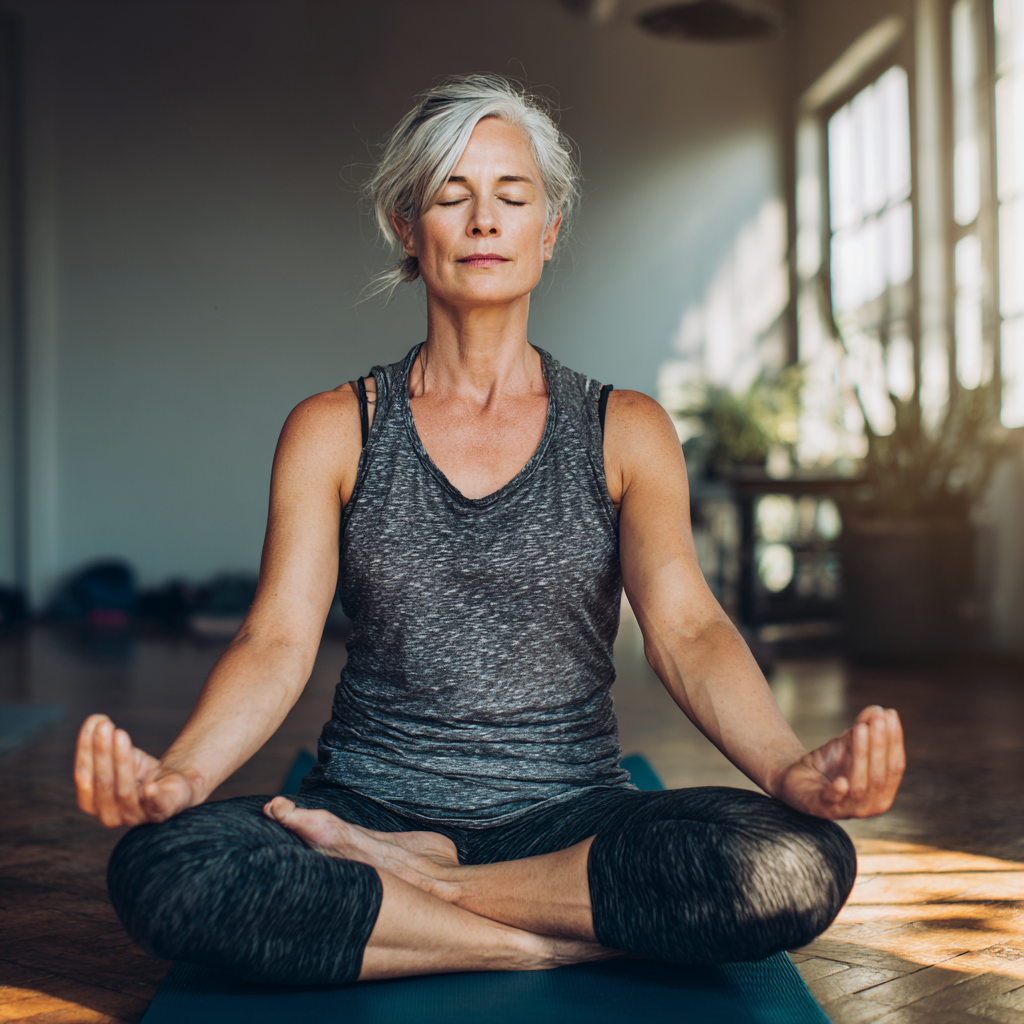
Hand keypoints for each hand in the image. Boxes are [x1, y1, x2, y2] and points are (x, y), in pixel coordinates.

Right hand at [74, 714, 196, 826]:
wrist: (173, 783)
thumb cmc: (140, 770)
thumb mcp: (120, 755)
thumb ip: (104, 741)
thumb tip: (95, 719)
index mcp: (93, 803)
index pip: (84, 777)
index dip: (86, 750)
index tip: (93, 723)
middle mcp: (110, 815)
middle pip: (103, 782)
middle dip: (102, 752)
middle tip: (105, 726)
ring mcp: (136, 816)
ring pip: (125, 790)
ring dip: (122, 761)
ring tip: (121, 734)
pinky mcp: (162, 812)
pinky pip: (156, 806)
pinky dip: (152, 797)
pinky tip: (150, 787)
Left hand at [775, 706, 904, 819]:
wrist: (795, 775)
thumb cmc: (829, 762)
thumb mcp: (848, 743)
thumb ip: (865, 727)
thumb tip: (880, 709)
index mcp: (883, 792)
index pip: (895, 766)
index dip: (894, 740)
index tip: (890, 715)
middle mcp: (869, 806)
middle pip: (880, 775)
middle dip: (879, 745)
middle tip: (877, 719)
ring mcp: (845, 810)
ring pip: (859, 784)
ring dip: (861, 755)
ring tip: (860, 728)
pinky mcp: (819, 807)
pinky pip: (831, 800)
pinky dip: (838, 791)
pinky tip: (842, 780)